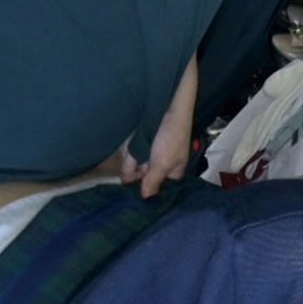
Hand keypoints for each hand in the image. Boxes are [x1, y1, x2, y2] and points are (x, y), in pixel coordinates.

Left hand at [119, 52, 197, 198]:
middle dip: (138, 177)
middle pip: (147, 177)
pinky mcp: (145, 143)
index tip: (136, 196)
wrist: (170, 105)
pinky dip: (130, 158)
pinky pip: (135, 155)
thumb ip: (153, 182)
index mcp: (175, 171)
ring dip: (131, 167)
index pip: (161, 187)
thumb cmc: (171, 137)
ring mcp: (154, 153)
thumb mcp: (162, 164)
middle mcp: (164, 164)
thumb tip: (146, 198)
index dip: (149, 190)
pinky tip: (127, 160)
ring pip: (139, 167)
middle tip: (130, 178)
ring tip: (128, 167)